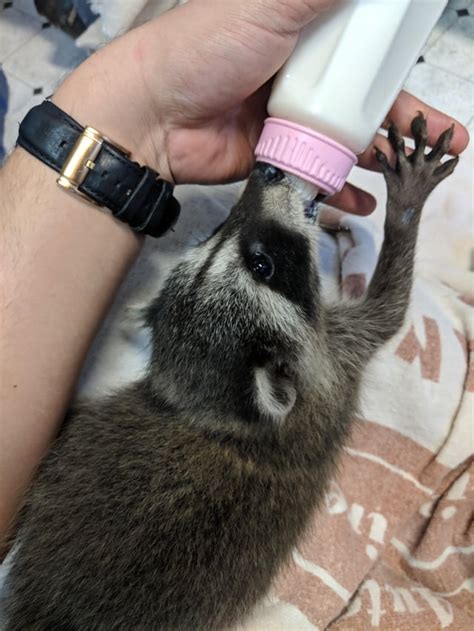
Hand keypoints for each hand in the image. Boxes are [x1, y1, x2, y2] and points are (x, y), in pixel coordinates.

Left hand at [55, 0, 468, 214]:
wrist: (153, 115)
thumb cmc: (206, 48)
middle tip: (444, 141)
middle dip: (408, 119)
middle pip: (365, 97)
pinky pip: (319, 174)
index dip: (398, 63)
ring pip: (348, 139)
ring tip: (416, 171)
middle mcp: (301, 75)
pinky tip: (365, 202)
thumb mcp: (270, 4)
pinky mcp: (277, 158)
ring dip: (384, 156)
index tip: (424, 77)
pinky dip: (342, 190)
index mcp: (304, 33)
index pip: (365, 48)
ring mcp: (290, 120)